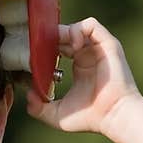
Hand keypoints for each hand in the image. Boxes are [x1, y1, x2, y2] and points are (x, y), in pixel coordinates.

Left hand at [26, 17, 141, 135]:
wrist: (114, 115)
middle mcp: (88, 55)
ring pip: (76, 27)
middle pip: (65, 34)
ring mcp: (98, 48)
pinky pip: (91, 25)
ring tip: (56, 47)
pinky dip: (78, 30)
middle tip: (39, 49)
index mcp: (79, 66)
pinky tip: (73, 46)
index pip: (58, 47)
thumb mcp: (58, 115)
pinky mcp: (107, 44)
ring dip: (62, 32)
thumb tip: (28, 96)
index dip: (44, 49)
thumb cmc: (90, 117)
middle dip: (50, 38)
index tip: (33, 58)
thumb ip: (39, 108)